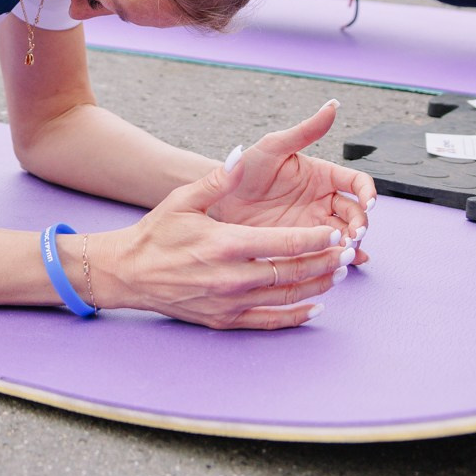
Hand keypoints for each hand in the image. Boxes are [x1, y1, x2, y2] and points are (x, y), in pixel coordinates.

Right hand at [98, 145, 358, 330]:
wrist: (128, 274)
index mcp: (225, 244)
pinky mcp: (224, 319)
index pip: (285, 243)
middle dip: (325, 261)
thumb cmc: (155, 234)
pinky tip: (315, 307)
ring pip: (286, 296)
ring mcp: (229, 302)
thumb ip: (217, 180)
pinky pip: (269, 321)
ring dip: (317, 285)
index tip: (336, 232)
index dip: (316, 238)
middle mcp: (231, 277)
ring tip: (338, 273)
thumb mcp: (182, 200)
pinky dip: (295, 316)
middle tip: (347, 252)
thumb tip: (240, 154)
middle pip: (292, 271)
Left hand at [190, 100, 372, 257]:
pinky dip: (338, 260)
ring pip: (345, 235)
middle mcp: (323, 200)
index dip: (368, 192)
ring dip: (352, 243)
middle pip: (356, 213)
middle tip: (353, 234)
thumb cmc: (245, 168)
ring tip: (346, 251)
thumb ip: (305, 130)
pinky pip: (326, 253)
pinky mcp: (301, 245)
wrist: (218, 200)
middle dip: (360, 224)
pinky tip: (344, 266)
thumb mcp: (274, 147)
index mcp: (323, 175)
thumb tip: (333, 105)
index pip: (357, 182)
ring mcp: (314, 224)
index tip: (369, 204)